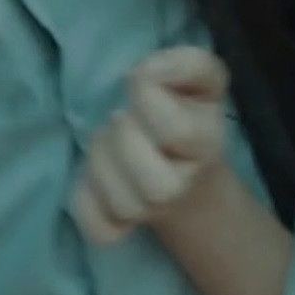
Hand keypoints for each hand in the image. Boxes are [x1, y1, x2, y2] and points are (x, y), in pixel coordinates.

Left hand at [69, 47, 229, 244]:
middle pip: (155, 185)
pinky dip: (88, 204)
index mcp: (206, 144)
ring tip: (108, 142)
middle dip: (125, 139)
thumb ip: (190, 64)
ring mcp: (151, 212)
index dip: (148, 96)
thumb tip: (153, 71)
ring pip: (124, 205)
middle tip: (122, 118)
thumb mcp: (202, 81)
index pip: (177, 131)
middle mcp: (184, 185)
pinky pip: (100, 230)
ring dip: (102, 164)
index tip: (143, 79)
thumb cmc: (188, 114)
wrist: (189, 172)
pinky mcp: (119, 228)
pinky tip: (94, 179)